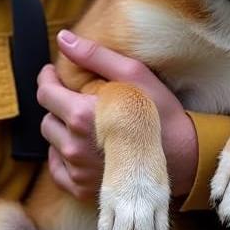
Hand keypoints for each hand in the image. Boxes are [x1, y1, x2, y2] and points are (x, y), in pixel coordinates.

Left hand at [36, 29, 198, 199]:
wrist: (184, 157)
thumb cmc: (160, 112)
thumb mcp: (133, 74)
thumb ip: (94, 55)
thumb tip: (63, 38)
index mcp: (82, 116)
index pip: (45, 93)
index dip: (48, 79)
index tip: (55, 74)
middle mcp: (75, 146)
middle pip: (47, 118)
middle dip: (58, 105)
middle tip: (77, 98)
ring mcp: (78, 171)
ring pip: (52, 143)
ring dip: (63, 131)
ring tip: (86, 123)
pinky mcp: (83, 190)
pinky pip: (57, 171)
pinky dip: (64, 158)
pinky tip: (84, 148)